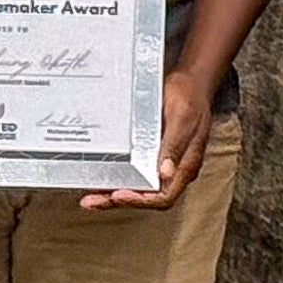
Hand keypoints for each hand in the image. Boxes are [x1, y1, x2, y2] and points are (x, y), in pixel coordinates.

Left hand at [82, 69, 214, 210]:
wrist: (191, 81)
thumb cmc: (189, 97)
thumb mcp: (182, 119)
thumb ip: (173, 147)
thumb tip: (165, 174)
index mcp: (185, 166)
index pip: (164, 196)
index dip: (141, 201)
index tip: (119, 195)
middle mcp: (174, 169)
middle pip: (147, 196)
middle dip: (119, 200)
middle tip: (93, 201)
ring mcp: (162, 162)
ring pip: (139, 187)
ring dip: (114, 193)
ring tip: (91, 197)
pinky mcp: (152, 153)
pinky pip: (135, 171)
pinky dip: (118, 177)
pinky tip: (101, 177)